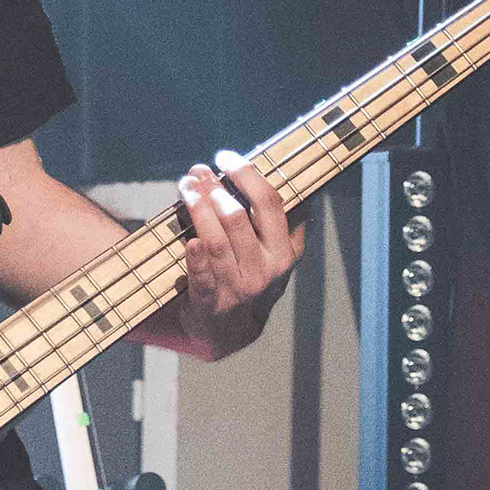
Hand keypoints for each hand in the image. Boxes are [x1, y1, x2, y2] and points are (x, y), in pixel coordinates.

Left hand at [168, 152, 303, 359]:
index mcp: (283, 252)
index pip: (269, 204)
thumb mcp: (277, 258)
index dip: (247, 176)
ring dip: (199, 209)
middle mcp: (264, 270)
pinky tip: (190, 240)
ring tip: (186, 186)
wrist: (231, 332)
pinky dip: (195, 259)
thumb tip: (303, 192)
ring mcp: (237, 288)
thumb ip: (287, 227)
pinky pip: (202, 277)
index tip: (226, 157)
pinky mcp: (210, 304)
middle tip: (198, 170)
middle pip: (238, 219)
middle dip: (215, 189)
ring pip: (216, 242)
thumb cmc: (252, 280)